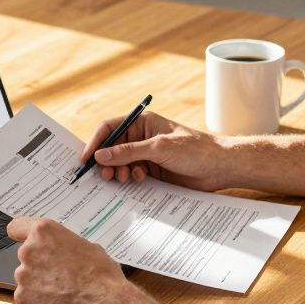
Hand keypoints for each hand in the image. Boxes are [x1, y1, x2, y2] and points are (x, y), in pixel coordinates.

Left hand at [6, 217, 142, 303]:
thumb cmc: (101, 277)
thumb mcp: (89, 248)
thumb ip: (66, 246)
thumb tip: (63, 252)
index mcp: (44, 233)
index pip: (17, 227)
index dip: (21, 235)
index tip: (25, 241)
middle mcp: (29, 251)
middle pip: (28, 257)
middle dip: (41, 265)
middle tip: (62, 275)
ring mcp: (23, 276)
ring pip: (28, 279)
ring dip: (40, 284)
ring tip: (64, 293)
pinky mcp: (22, 298)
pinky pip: (28, 298)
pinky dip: (39, 302)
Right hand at [80, 111, 228, 191]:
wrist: (219, 167)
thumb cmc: (194, 149)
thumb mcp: (159, 148)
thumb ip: (128, 152)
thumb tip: (100, 156)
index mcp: (142, 123)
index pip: (110, 128)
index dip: (95, 141)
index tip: (85, 158)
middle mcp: (142, 138)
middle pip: (112, 148)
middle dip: (106, 161)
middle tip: (105, 175)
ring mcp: (147, 155)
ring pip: (120, 164)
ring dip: (118, 172)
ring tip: (123, 178)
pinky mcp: (153, 171)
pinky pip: (132, 175)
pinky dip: (130, 179)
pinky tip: (139, 181)